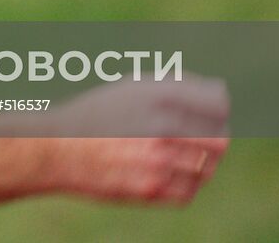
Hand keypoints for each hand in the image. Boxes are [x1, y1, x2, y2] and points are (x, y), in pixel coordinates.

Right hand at [48, 74, 229, 203]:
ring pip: (208, 168)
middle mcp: (161, 127)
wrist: (57, 148)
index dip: (219, 107)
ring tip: (184, 155)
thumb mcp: (134, 86)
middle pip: (221, 138)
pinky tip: (171, 173)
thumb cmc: (99, 113)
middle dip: (216, 136)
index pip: (218, 103)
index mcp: (159, 95)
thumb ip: (177, 86)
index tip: (212, 110)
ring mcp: (157, 162)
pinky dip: (187, 184)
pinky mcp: (151, 190)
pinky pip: (190, 192)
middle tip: (204, 136)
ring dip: (203, 162)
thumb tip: (220, 95)